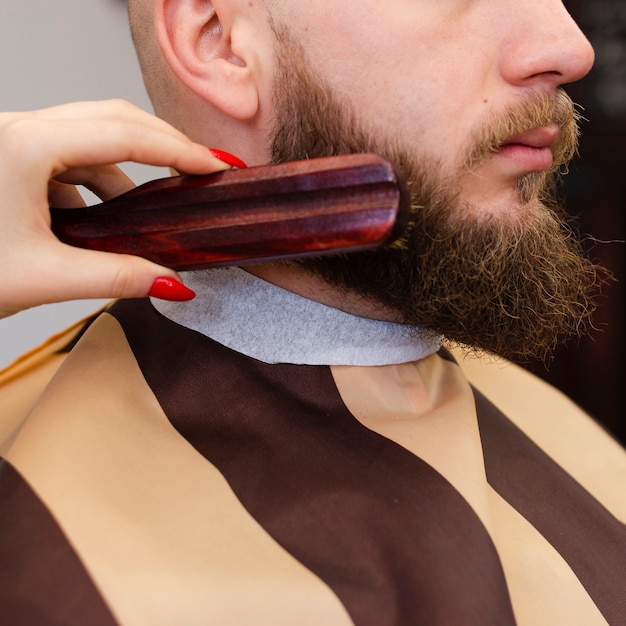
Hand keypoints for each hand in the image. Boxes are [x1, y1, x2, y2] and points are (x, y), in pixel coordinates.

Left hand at [0, 100, 228, 317]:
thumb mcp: (44, 277)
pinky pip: (70, 157)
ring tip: (154, 209)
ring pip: (91, 136)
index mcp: (24, 147)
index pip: (124, 135)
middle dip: (164, 145)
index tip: (217, 166)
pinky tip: (107, 216)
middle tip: (202, 170)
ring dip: (129, 169)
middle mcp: (17, 130)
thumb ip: (118, 277)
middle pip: (112, 119)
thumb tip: (174, 285)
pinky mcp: (11, 156)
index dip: (180, 150)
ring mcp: (12, 140)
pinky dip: (99, 181)